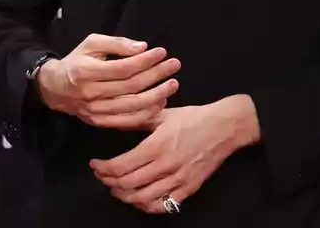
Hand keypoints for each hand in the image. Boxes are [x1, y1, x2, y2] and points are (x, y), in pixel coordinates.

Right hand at [35, 34, 180, 130]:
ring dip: (157, 95)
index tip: (162, 52)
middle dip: (156, 75)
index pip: (123, 68)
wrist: (55, 88)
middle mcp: (91, 93)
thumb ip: (116, 44)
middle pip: (131, 87)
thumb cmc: (77, 62)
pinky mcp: (100, 123)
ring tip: (172, 84)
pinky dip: (147, 113)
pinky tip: (160, 103)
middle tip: (174, 65)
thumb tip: (142, 47)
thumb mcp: (91, 44)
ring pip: (132, 106)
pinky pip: (128, 122)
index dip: (145, 61)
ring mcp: (96, 111)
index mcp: (86, 71)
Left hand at [89, 95, 258, 214]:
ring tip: (116, 187)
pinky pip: (163, 205)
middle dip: (109, 182)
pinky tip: (138, 198)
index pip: (121, 166)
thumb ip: (137, 121)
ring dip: (124, 196)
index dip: (103, 169)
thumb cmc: (192, 118)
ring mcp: (177, 180)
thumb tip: (115, 121)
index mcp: (156, 146)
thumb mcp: (161, 114)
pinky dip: (146, 206)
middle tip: (101, 175)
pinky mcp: (188, 189)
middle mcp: (165, 166)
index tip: (95, 164)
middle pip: (127, 184)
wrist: (224, 127)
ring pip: (142, 199)